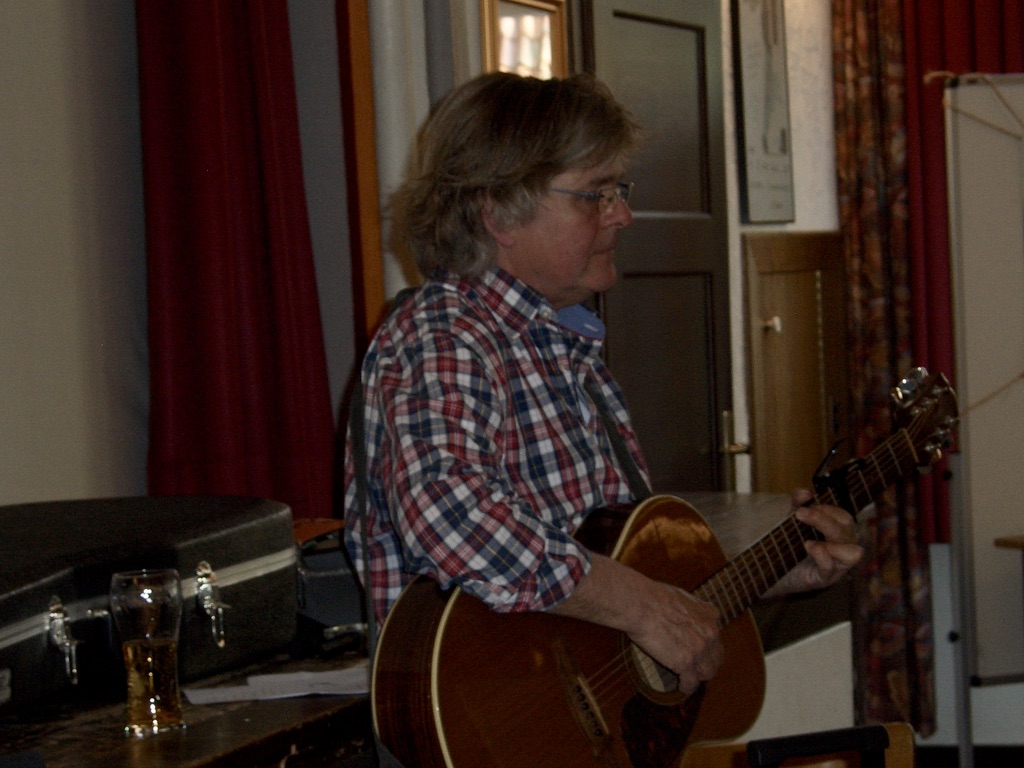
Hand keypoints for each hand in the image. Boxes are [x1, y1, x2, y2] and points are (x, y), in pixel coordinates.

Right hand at [626, 579, 722, 694]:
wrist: (641, 604)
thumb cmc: (653, 596)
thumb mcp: (681, 596)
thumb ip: (691, 607)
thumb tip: (686, 610)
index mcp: (709, 616)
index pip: (716, 637)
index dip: (707, 645)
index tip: (699, 649)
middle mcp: (710, 633)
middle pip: (716, 657)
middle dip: (707, 663)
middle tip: (696, 668)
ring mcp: (700, 649)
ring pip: (708, 672)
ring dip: (699, 677)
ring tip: (690, 679)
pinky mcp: (686, 663)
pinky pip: (692, 683)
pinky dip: (686, 687)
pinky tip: (682, 687)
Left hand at [761, 488, 863, 597]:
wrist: (768, 570)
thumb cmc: (785, 545)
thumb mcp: (789, 521)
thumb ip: (796, 504)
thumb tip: (804, 493)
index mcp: (836, 534)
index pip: (845, 518)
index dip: (828, 509)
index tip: (807, 506)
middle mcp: (841, 549)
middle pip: (848, 530)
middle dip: (824, 519)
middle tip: (800, 514)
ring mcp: (835, 566)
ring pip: (852, 552)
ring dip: (831, 537)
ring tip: (808, 535)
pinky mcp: (823, 579)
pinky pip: (831, 568)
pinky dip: (822, 554)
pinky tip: (808, 546)